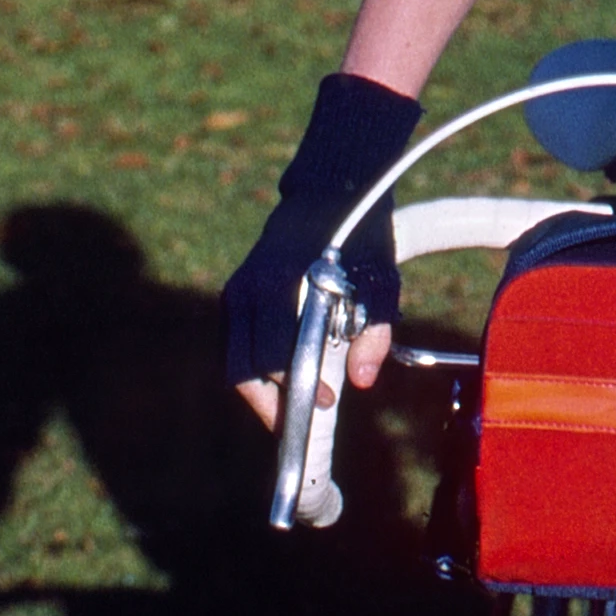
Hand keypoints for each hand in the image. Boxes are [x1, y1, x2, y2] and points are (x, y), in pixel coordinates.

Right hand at [221, 73, 420, 426]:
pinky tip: (288, 380)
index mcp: (281, 285)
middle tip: (303, 424)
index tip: (324, 404)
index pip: (274, 356)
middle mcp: (249, 290)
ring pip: (235, 363)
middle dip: (272, 404)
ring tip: (296, 408)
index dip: (296, 388)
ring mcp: (237, 293)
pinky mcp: (236, 296)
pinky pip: (238, 346)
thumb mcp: (381, 280)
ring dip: (262, 392)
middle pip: (244, 371)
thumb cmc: (360, 239)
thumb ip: (376, 329)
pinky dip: (258, 370)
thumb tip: (365, 380)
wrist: (331, 190)